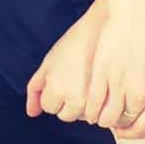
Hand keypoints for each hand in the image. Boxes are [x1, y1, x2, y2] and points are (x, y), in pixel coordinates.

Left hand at [25, 0, 107, 120]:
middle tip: (76, 79)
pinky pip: (101, 111)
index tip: (63, 78)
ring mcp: (96, 101)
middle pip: (66, 115)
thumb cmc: (75, 43)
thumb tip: (32, 113)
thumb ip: (35, 88)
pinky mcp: (113, 97)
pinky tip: (100, 86)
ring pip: (84, 116)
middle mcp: (75, 99)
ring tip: (88, 81)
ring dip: (84, 106)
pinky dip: (99, 104)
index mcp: (57, 89)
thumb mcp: (49, 62)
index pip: (49, 106)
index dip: (54, 93)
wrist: (105, 27)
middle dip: (69, 102)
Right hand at [83, 0, 144, 138]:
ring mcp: (120, 84)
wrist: (141, 3)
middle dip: (116, 122)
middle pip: (124, 123)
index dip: (133, 130)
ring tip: (98, 109)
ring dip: (101, 116)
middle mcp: (142, 93)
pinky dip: (90, 107)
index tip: (125, 127)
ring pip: (106, 117)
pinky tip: (90, 102)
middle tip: (110, 114)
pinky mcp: (101, 72)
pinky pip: (93, 102)